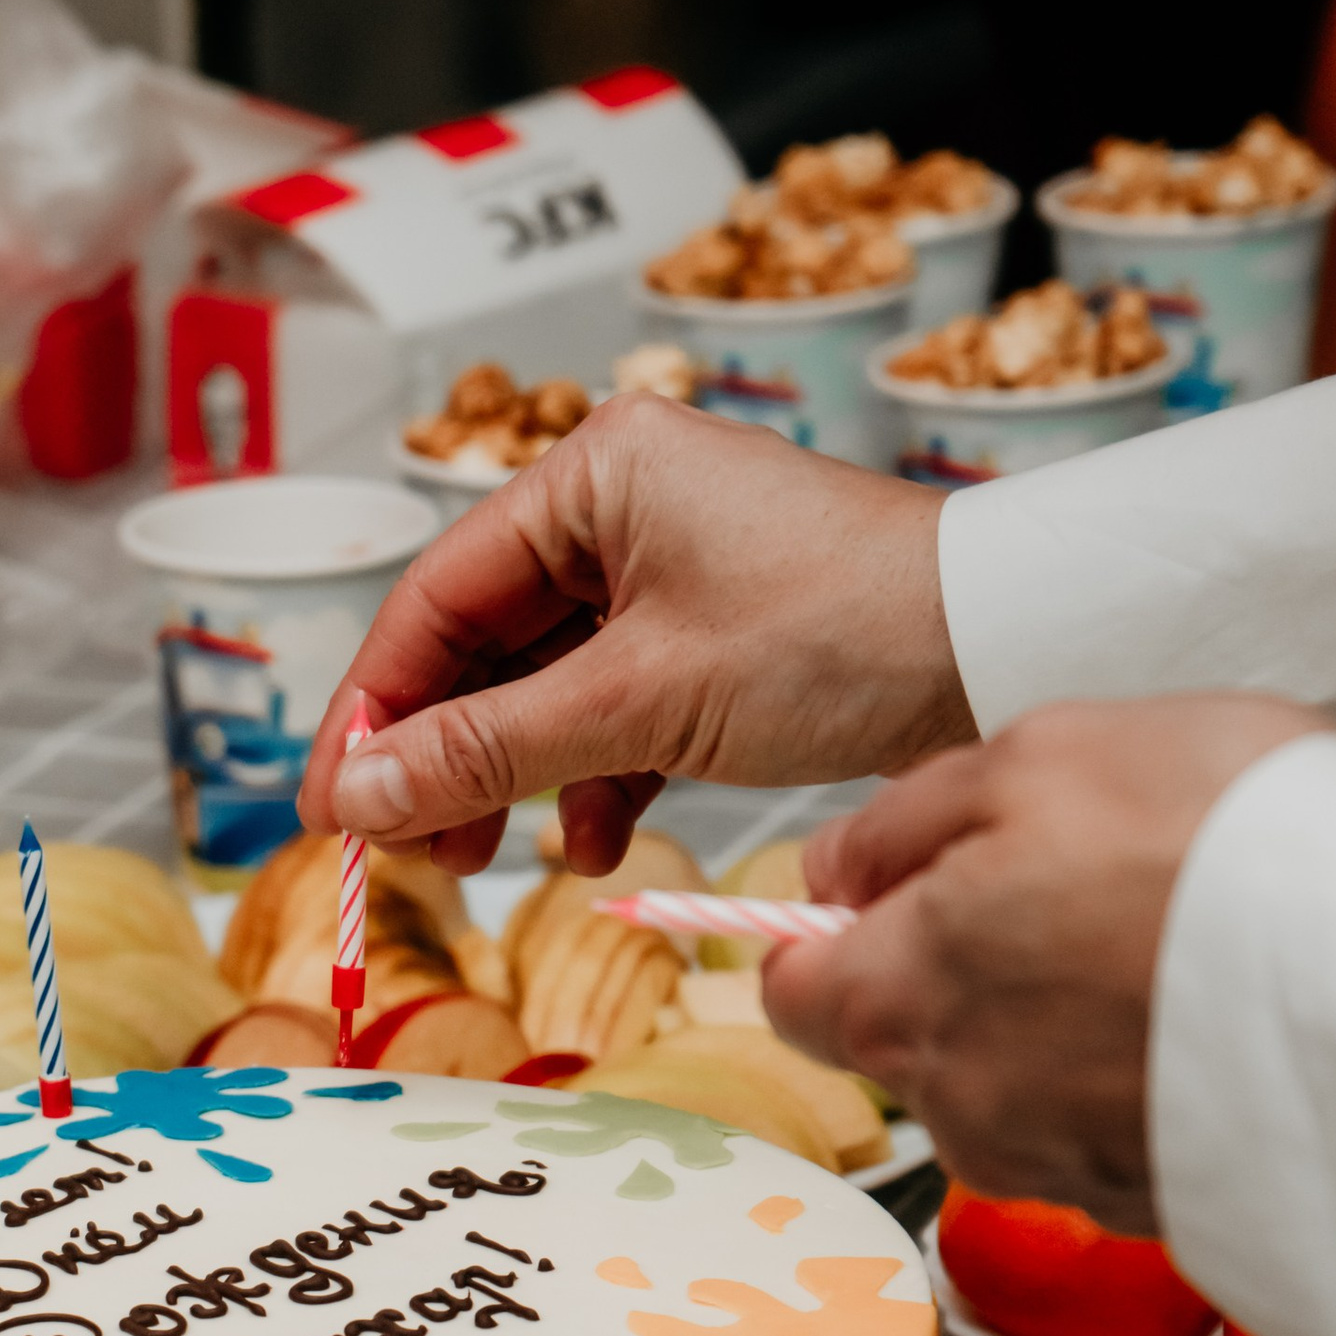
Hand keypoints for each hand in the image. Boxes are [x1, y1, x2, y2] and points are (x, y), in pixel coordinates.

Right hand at [298, 394, 970, 873]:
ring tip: (484, 859)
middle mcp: (624, 508)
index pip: (435, 597)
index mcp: (593, 475)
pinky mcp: (718, 637)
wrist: (1006, 649)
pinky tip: (592, 840)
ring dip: (513, 778)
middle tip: (402, 850)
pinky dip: (593, 778)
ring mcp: (674, 573)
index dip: (374, 708)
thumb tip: (354, 797)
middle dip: (442, 756)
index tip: (330, 804)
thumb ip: (483, 750)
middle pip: (483, 645)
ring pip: (546, 687)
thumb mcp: (637, 703)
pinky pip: (616, 709)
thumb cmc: (839, 631)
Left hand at [762, 696, 1321, 1229]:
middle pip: (905, 1039)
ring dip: (1049, 1022)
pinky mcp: (1141, 1203)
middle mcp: (955, 1110)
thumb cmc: (1215, 848)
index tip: (887, 891)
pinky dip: (1124, 1075)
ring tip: (1149, 943)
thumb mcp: (1036, 758)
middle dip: (957, 968)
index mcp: (895, 1001)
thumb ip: (902, 820)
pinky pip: (1097, 1131)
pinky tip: (1189, 1010)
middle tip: (1063, 889)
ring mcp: (1051, 1169)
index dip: (830, 932)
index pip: (793, 992)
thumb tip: (832, 867)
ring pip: (1004, 1088)